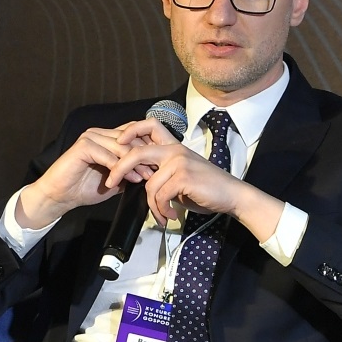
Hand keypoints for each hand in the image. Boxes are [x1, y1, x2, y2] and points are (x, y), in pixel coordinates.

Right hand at [14, 120, 170, 228]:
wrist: (60, 196)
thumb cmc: (83, 188)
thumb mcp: (113, 180)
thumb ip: (128, 173)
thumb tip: (150, 173)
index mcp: (105, 138)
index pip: (132, 134)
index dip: (147, 148)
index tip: (160, 165)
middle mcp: (98, 134)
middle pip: (129, 139)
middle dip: (144, 156)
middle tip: (157, 172)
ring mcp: (90, 138)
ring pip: (120, 147)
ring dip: (135, 163)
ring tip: (145, 177)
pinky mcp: (83, 146)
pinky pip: (108, 155)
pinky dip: (120, 168)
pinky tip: (129, 179)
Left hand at [105, 123, 283, 242]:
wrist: (231, 195)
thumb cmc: (206, 187)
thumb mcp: (181, 175)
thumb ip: (161, 171)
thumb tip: (139, 178)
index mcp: (174, 146)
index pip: (150, 125)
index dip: (131, 130)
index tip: (118, 142)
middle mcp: (175, 150)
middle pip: (137, 153)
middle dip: (119, 168)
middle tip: (110, 183)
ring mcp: (179, 162)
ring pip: (149, 184)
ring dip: (152, 205)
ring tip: (161, 215)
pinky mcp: (183, 177)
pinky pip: (160, 196)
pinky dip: (162, 210)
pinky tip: (170, 216)